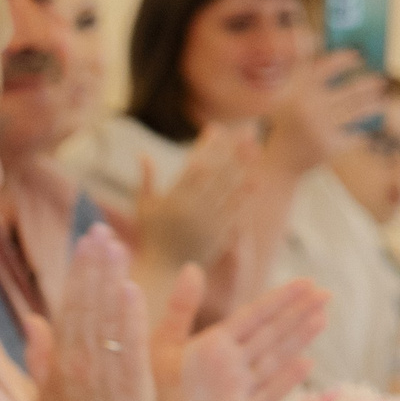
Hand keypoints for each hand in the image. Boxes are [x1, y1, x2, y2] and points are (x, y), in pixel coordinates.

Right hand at [28, 224, 153, 400]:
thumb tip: (33, 320)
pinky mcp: (130, 385)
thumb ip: (41, 355)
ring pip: (106, 317)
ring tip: (117, 245)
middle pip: (86, 303)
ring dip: (111, 279)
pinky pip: (128, 345)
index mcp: (61, 361)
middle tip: (101, 229)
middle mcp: (79, 362)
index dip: (80, 271)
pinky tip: (130, 289)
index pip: (70, 305)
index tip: (88, 242)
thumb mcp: (46, 395)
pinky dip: (128, 318)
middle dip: (94, 264)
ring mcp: (104, 373)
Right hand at [134, 121, 257, 273]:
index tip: (216, 128)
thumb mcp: (143, 208)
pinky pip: (235, 211)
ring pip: (229, 188)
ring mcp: (207, 221)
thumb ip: (145, 180)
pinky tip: (255, 181)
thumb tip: (143, 154)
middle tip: (248, 128)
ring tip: (257, 148)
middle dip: (233, 148)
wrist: (162, 272)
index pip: (195, 164)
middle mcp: (192, 207)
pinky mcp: (219, 235)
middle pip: (218, 171)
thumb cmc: (150, 238)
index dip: (207, 145)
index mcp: (173, 198)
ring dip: (245, 166)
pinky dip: (245, 196)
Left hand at [147, 271, 328, 400]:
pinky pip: (267, 396)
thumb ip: (180, 308)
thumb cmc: (148, 392)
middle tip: (326, 292)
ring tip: (322, 317)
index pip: (254, 316)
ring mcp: (239, 391)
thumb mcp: (162, 344)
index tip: (307, 281)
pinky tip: (307, 363)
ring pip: (274, 359)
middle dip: (298, 313)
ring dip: (298, 339)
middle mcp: (231, 365)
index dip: (279, 299)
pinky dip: (286, 381)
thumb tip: (193, 267)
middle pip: (271, 334)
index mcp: (213, 345)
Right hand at [260, 52, 385, 178]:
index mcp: (296, 92)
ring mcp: (320, 126)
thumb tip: (348, 60)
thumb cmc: (290, 126)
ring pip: (358, 112)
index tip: (358, 57)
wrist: (279, 163)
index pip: (326, 67)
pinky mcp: (330, 145)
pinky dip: (360, 133)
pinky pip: (355, 134)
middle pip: (350, 91)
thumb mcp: (290, 100)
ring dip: (372, 105)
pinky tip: (363, 131)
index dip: (344, 60)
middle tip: (379, 80)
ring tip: (380, 101)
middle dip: (368, 85)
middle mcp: (309, 107)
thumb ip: (310, 79)